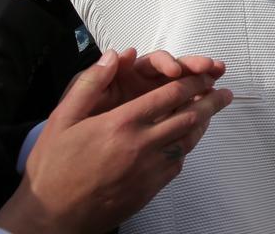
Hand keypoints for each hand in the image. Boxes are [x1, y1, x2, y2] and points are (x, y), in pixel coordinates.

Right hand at [0, 49, 232, 233]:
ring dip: (204, 123)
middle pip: (189, 116)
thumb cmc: (53, 167)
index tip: (205, 74)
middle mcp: (141, 145)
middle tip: (224, 91)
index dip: (193, 82)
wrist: (51, 218)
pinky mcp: (150, 189)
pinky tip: (188, 140)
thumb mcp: (62, 120)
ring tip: (214, 111)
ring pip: (188, 140)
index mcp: (122, 123)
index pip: (170, 94)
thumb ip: (90, 84)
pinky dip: (187, 147)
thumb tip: (113, 56)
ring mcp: (148, 169)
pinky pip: (177, 163)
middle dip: (210, 100)